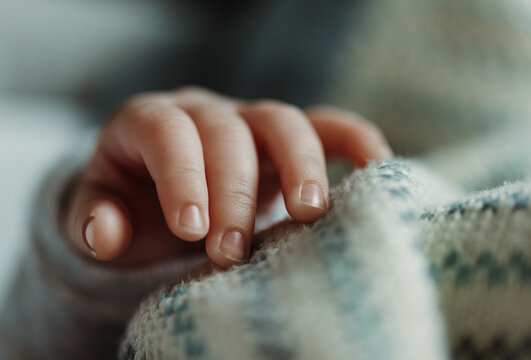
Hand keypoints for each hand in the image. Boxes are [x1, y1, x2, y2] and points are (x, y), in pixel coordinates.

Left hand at [64, 87, 391, 267]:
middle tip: (232, 252)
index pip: (168, 134)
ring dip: (300, 167)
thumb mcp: (105, 214)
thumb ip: (97, 220)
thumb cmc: (137, 205)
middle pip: (228, 133)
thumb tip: (106, 232)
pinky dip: (354, 142)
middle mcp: (205, 113)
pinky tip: (376, 168)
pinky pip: (329, 126)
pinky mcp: (289, 139)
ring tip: (309, 214)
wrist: (170, 195)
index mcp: (149, 122)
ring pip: (283, 122)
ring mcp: (251, 121)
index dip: (183, 176)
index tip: (193, 229)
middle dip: (234, 193)